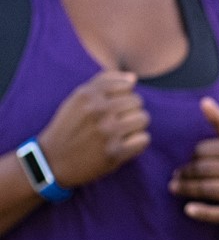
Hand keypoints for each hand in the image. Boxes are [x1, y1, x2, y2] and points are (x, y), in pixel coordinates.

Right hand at [38, 71, 150, 187]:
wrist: (52, 161)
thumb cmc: (69, 127)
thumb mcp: (77, 99)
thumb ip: (104, 82)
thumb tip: (133, 78)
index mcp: (87, 95)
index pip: (127, 85)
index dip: (122, 96)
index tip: (111, 107)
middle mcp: (98, 111)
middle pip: (137, 101)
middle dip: (129, 110)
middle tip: (115, 121)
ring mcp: (107, 132)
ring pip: (143, 118)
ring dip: (135, 126)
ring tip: (120, 132)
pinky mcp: (115, 152)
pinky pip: (144, 139)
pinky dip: (137, 142)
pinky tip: (123, 144)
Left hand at [169, 97, 218, 226]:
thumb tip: (204, 101)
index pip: (205, 150)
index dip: (191, 157)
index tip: (185, 162)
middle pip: (205, 169)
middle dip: (185, 173)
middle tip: (174, 178)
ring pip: (209, 189)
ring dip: (187, 189)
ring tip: (175, 188)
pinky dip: (203, 212)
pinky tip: (188, 209)